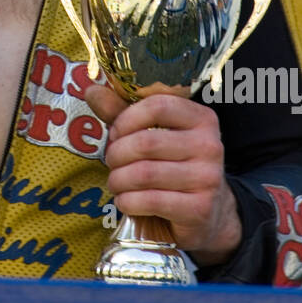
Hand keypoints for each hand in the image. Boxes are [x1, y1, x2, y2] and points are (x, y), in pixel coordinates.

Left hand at [84, 82, 242, 266]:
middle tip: (110, 162)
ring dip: (118, 180)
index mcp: (202, 118)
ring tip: (115, 182)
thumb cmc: (174, 165)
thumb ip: (123, 112)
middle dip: (117, 154)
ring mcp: (207, 178)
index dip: (126, 119)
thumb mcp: (154, 134)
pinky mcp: (199, 209)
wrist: (208, 211)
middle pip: (146, 142)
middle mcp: (210, 145)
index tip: (115, 133)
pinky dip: (128, 202)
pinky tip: (125, 201)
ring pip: (145, 174)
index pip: (158, 106)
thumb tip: (91, 91)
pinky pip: (150, 201)